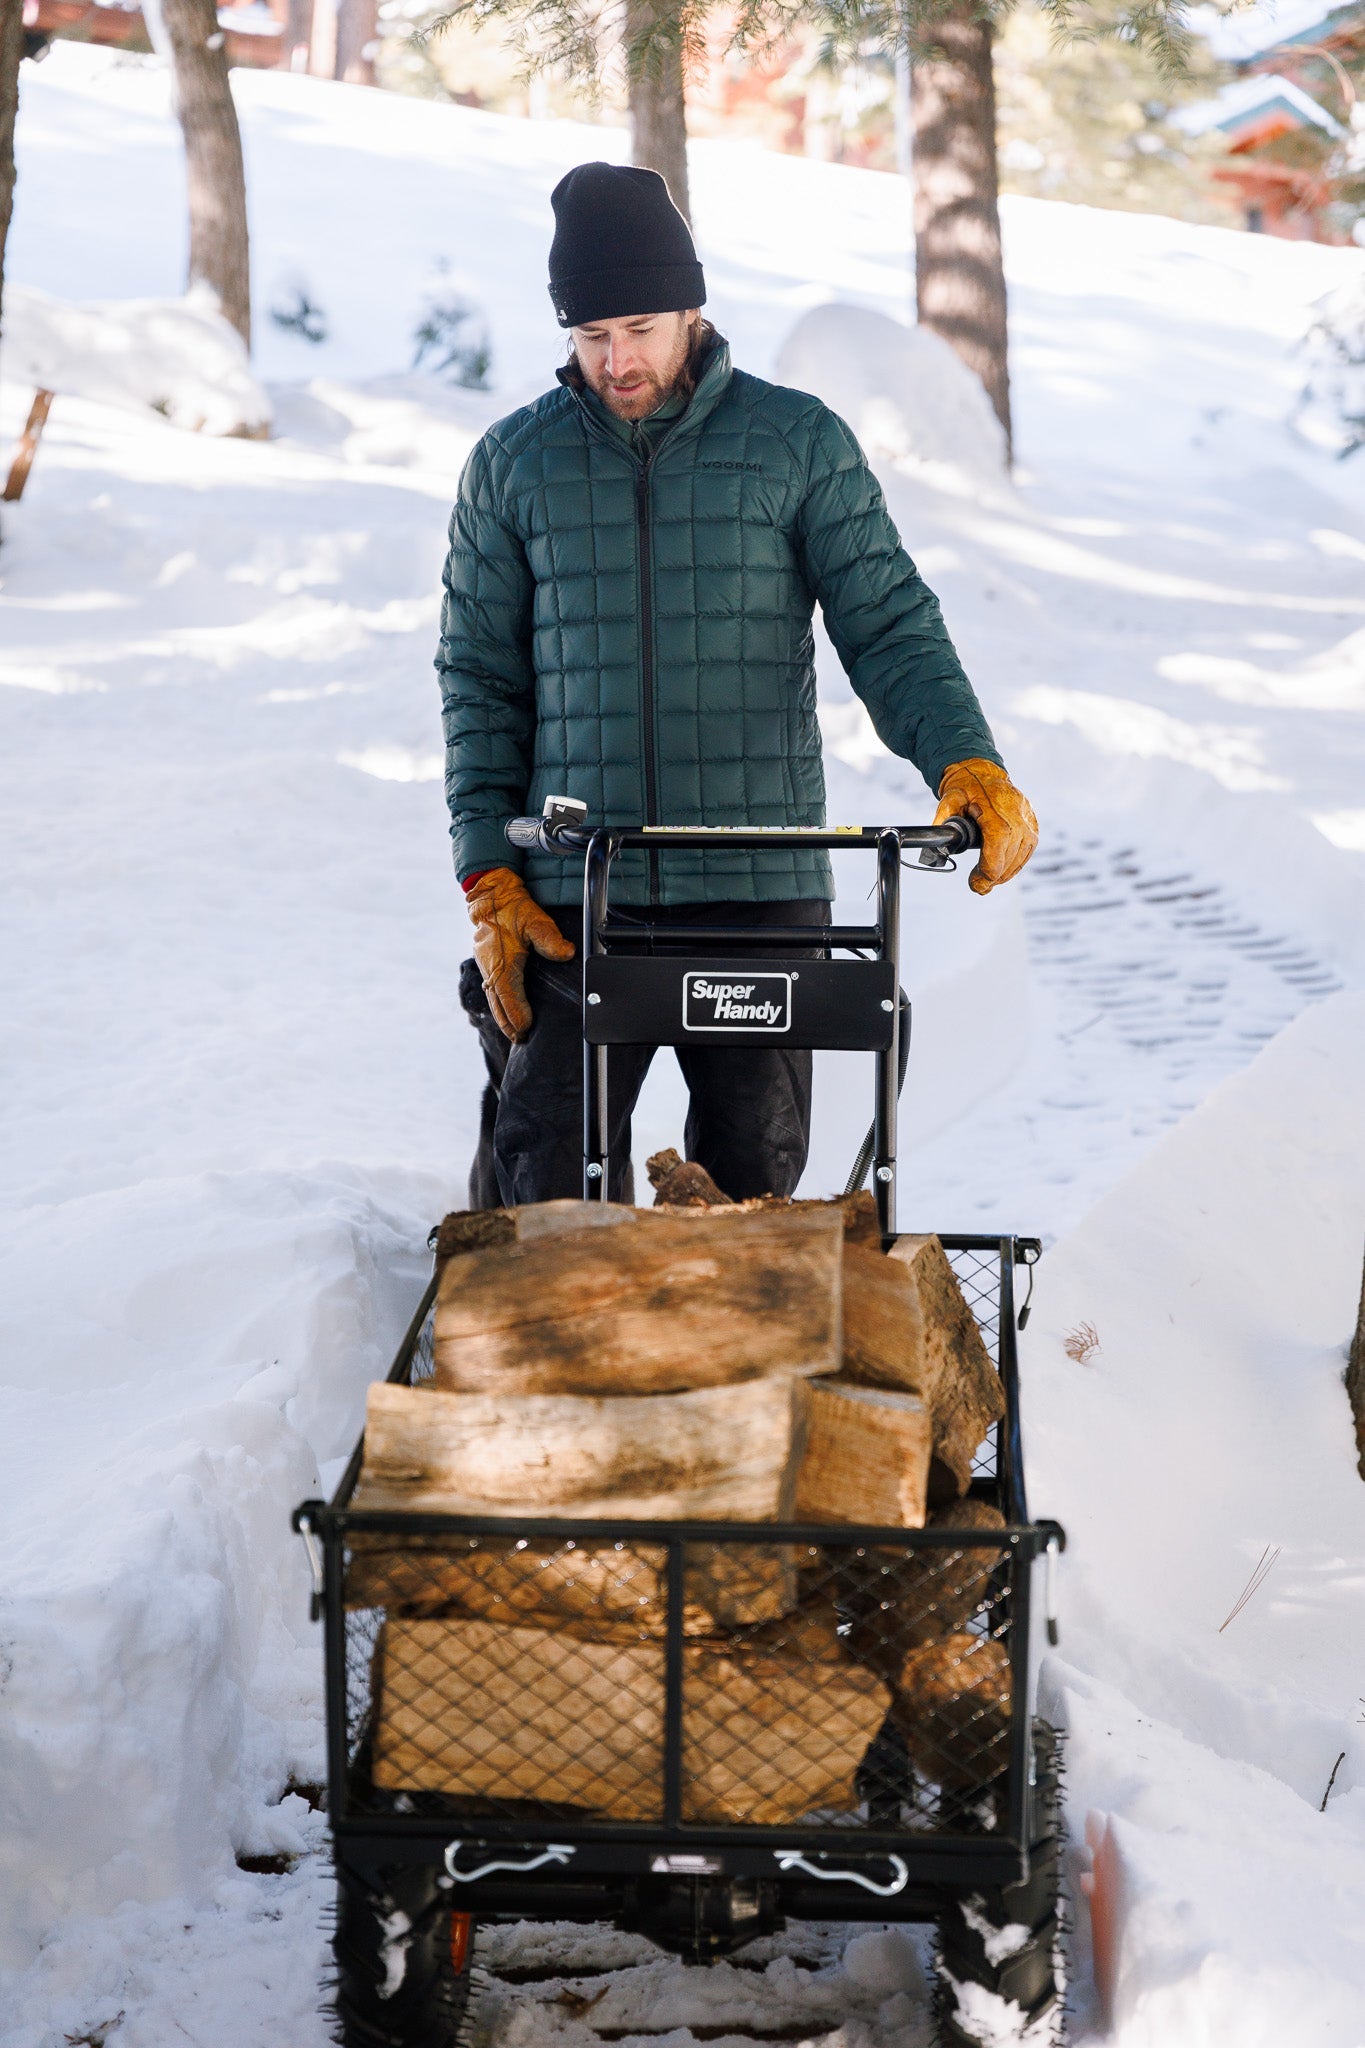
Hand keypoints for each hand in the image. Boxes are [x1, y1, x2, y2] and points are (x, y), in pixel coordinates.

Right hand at [466, 868, 574, 1041]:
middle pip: (498, 1005)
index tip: (526, 1028)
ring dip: (502, 1018)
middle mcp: (491, 969)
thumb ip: (550, 939)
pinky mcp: (486, 964)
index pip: (510, 996)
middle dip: (509, 1024)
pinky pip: (490, 991)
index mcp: (502, 963)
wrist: (490, 896)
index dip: (518, 1015)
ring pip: (492, 1000)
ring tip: (514, 1034)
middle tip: (520, 1040)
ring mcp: (486, 967)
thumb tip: (567, 953)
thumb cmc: (513, 908)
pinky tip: (504, 1013)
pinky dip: (497, 1006)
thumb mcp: (535, 920)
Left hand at [934, 759, 1038, 896]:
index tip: (975, 884)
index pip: (997, 851)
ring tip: (989, 880)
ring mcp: (1028, 818)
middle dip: (993, 877)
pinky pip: (1028, 849)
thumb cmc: (964, 787)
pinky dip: (1016, 863)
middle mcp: (1017, 816)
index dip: (986, 873)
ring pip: (1021, 856)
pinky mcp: (1032, 821)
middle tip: (978, 886)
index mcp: (997, 811)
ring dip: (1006, 873)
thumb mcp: (949, 801)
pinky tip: (1003, 870)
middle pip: (1009, 858)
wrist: (982, 771)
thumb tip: (934, 850)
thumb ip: (942, 822)